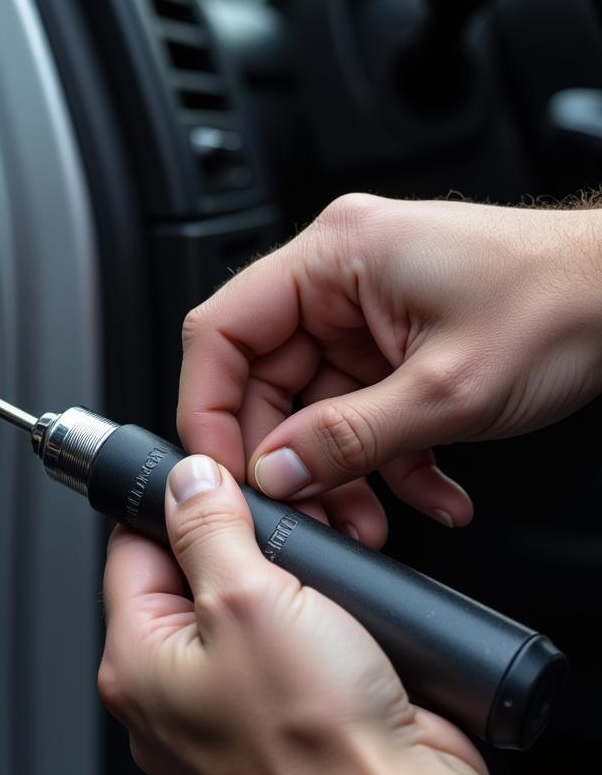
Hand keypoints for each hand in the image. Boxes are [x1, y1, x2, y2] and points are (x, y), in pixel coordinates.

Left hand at [100, 454, 507, 774]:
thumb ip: (208, 529)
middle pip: (185, 581)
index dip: (173, 507)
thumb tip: (187, 483)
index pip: (131, 552)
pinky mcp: (276, 725)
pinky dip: (303, 623)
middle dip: (233, 544)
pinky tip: (333, 613)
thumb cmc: (317, 743)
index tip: (211, 482)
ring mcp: (223, 716)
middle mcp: (169, 699)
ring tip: (313, 576)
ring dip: (276, 582)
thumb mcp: (249, 600)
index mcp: (135, 667)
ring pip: (239, 613)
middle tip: (276, 530)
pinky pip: (277, 652)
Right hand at [179, 195, 601, 546]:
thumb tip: (277, 473)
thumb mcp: (449, 388)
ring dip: (338, 471)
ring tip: (370, 520)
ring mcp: (365, 314)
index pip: (223, 331)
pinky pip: (357, 412)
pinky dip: (382, 461)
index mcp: (334, 255)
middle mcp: (338, 278)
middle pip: (264, 379)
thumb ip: (350, 437)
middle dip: (285, 458)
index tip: (222, 470)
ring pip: (310, 407)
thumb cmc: (565, 302)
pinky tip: (424, 494)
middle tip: (306, 512)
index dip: (208, 406)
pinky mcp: (391, 346)